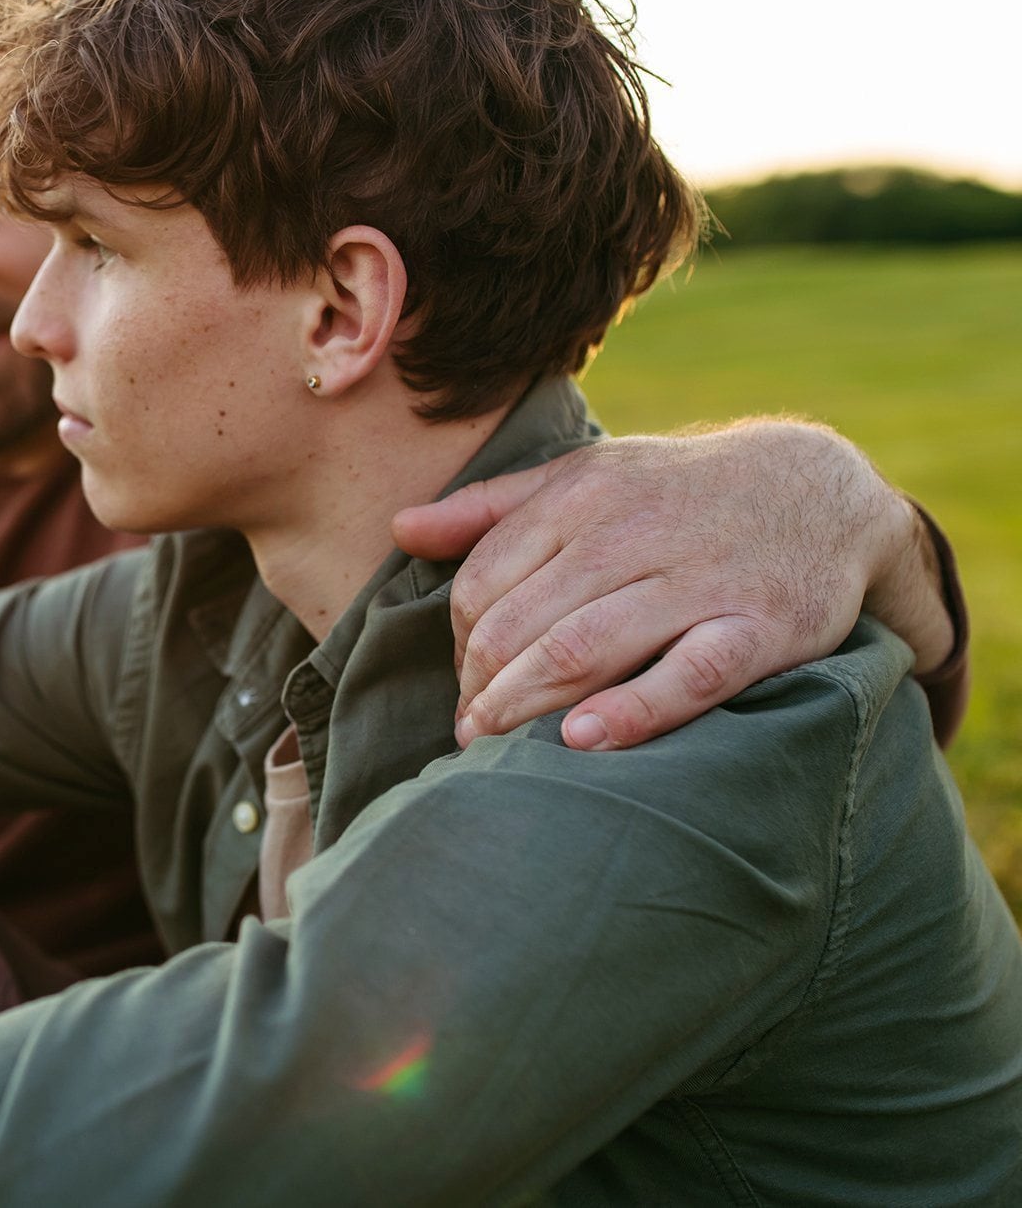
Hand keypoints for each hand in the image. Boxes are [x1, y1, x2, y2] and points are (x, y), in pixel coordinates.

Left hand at [391, 422, 948, 751]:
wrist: (822, 488)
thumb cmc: (678, 493)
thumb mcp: (586, 475)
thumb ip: (491, 507)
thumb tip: (399, 529)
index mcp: (581, 497)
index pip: (485, 581)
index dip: (459, 644)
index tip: (462, 685)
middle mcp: (633, 534)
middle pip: (522, 622)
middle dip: (482, 686)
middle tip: (471, 731)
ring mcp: (699, 580)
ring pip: (586, 647)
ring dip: (526, 705)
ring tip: (494, 747)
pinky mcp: (761, 626)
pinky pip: (688, 675)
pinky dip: (632, 710)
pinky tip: (582, 740)